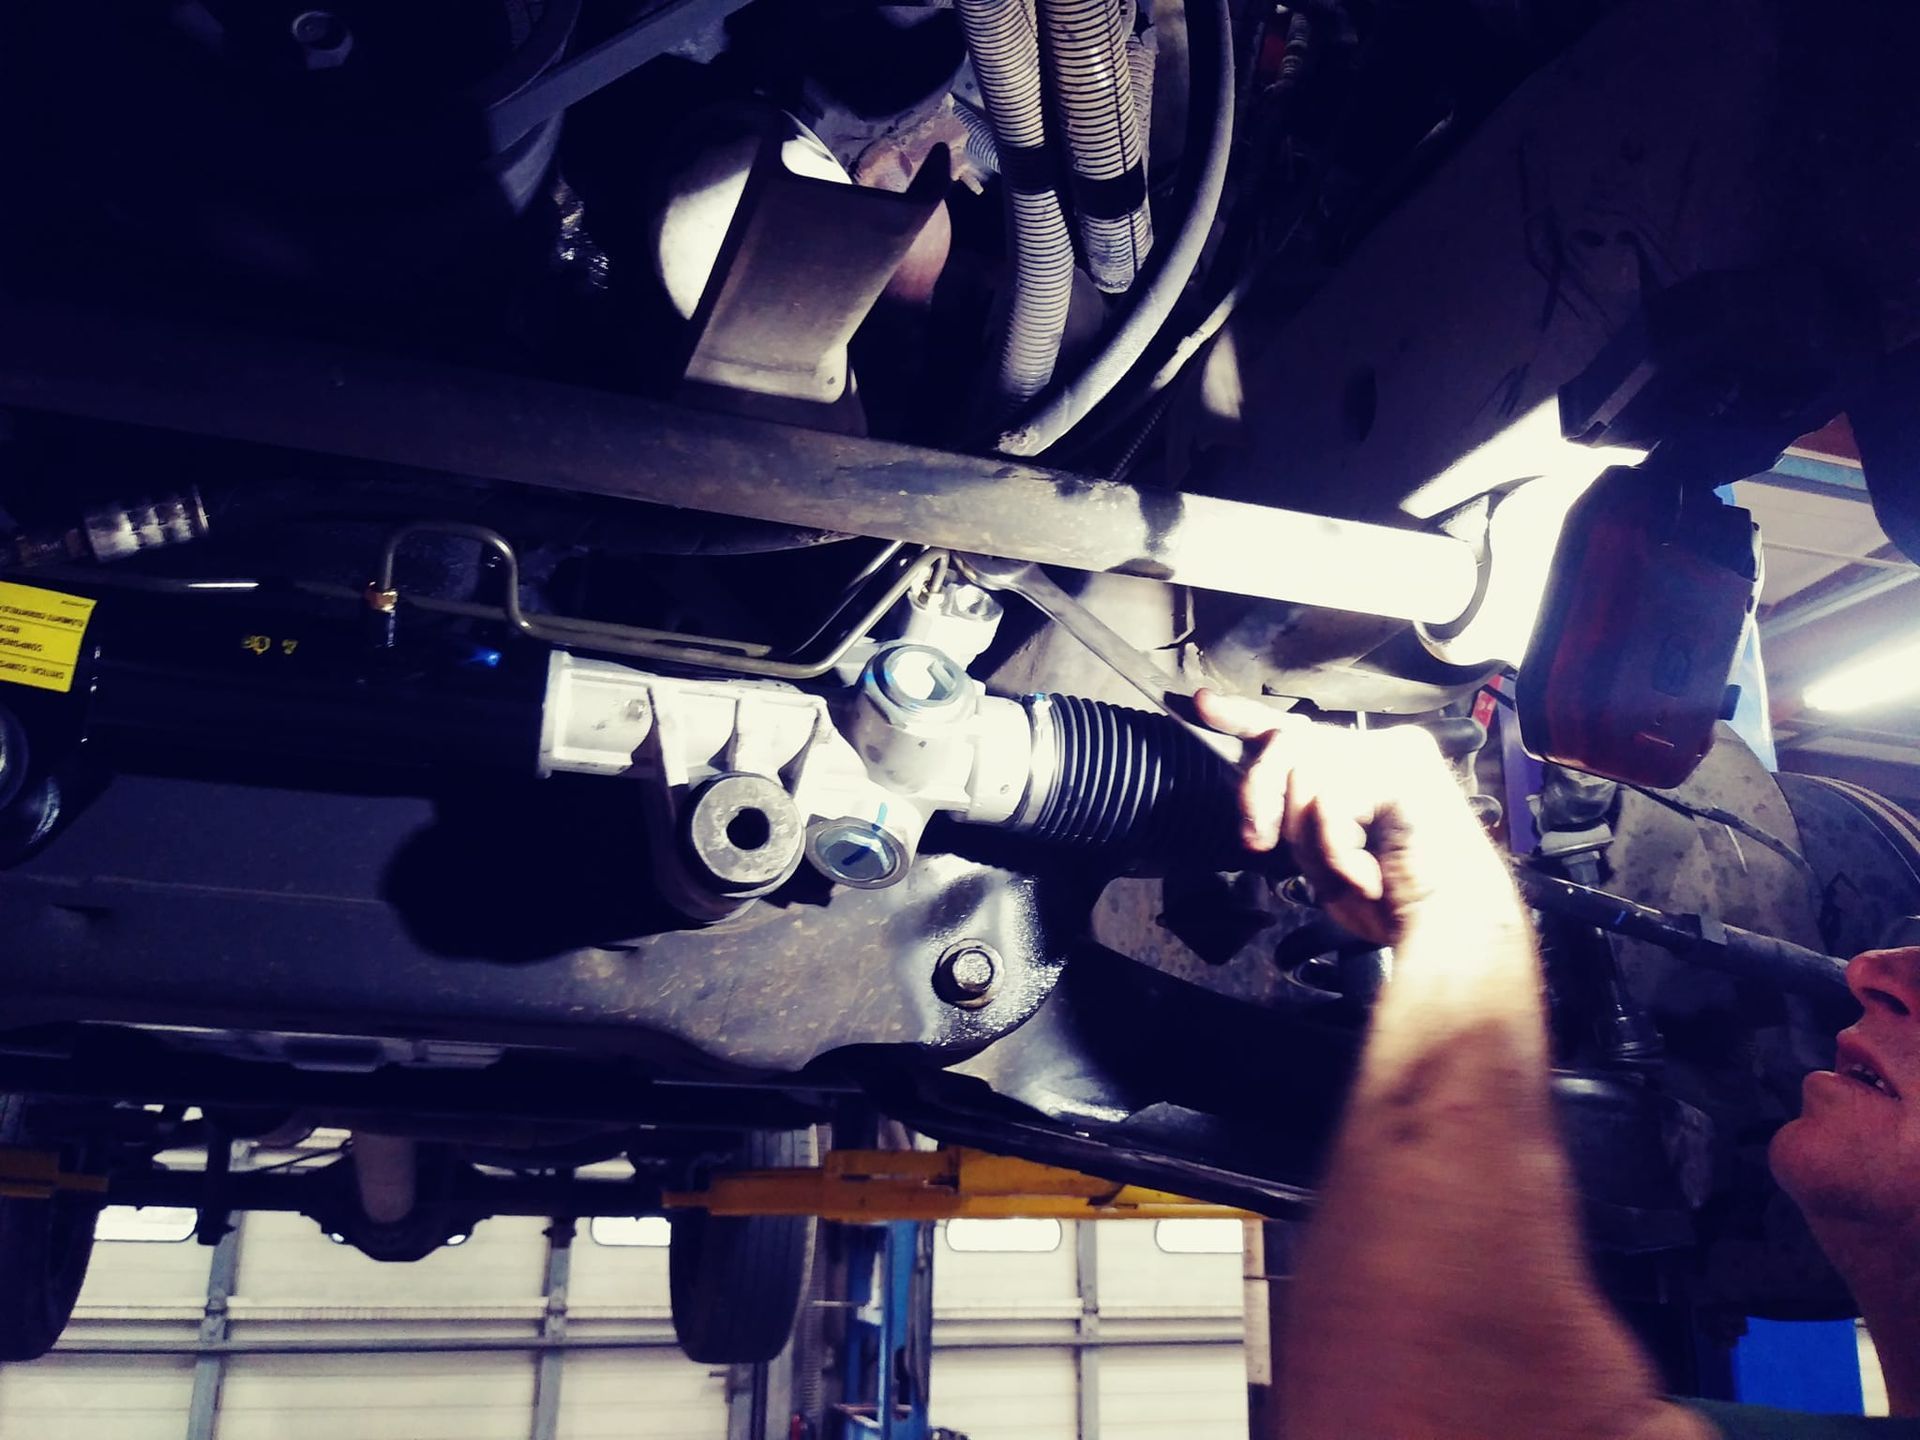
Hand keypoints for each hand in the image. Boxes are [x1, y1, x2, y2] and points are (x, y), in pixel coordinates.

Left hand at [1194, 690, 1510, 944]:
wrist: (1448, 931)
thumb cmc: (1392, 901)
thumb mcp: (1320, 852)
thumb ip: (1290, 813)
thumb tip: (1251, 793)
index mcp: (1359, 764)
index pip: (1293, 729)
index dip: (1243, 717)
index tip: (1202, 703)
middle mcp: (1378, 747)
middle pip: (1286, 743)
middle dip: (1259, 793)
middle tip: (1257, 840)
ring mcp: (1394, 753)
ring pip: (1304, 777)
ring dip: (1313, 842)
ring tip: (1351, 873)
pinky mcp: (1403, 768)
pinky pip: (1332, 802)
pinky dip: (1339, 852)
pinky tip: (1371, 875)